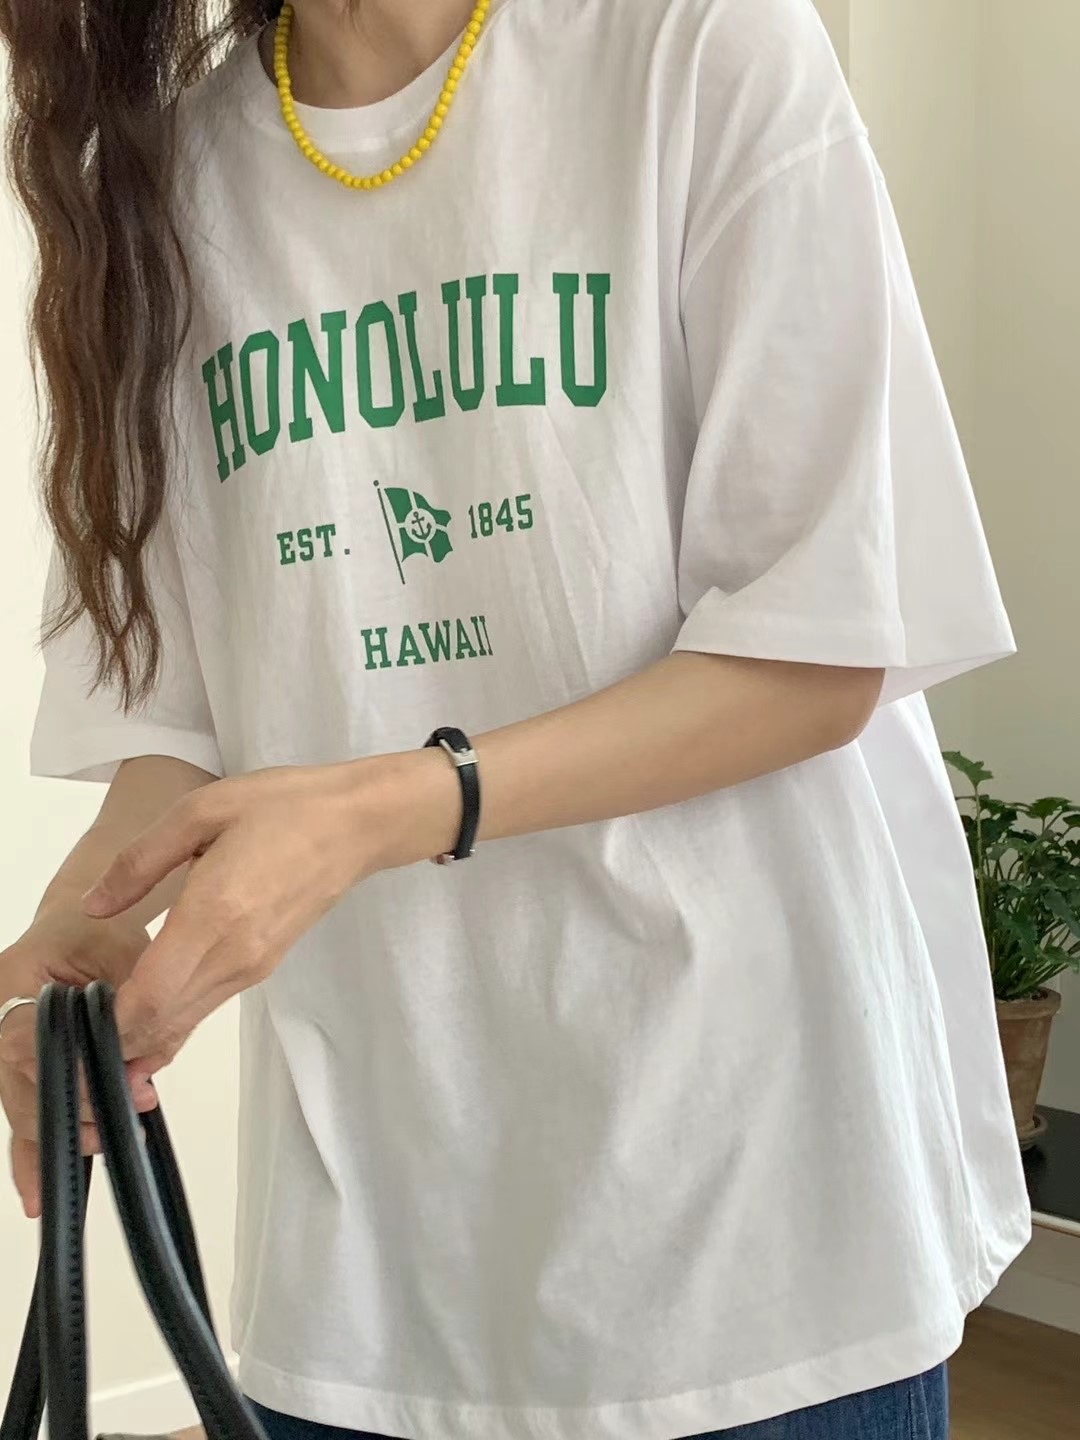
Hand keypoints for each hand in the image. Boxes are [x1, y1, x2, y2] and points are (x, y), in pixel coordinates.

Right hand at [0, 912, 156, 1217]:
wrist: (80, 923)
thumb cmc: (100, 931)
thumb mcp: (124, 951)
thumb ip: (133, 1007)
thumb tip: (143, 1072)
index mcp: (13, 980)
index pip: (29, 1041)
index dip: (71, 1072)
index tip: (117, 1087)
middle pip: (22, 1084)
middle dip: (73, 1111)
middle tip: (123, 1121)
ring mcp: (4, 1046)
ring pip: (21, 1106)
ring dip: (55, 1137)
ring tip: (79, 1168)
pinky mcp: (22, 1066)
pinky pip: (23, 1112)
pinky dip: (33, 1152)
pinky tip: (37, 1194)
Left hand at [82, 754, 457, 1069]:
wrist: (358, 824)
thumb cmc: (283, 806)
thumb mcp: (200, 810)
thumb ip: (139, 862)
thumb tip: (95, 906)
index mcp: (213, 914)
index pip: (149, 998)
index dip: (106, 1023)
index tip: (72, 1017)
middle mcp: (233, 954)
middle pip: (163, 1024)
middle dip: (116, 1040)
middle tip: (75, 1033)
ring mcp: (252, 967)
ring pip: (185, 1022)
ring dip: (141, 1034)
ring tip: (99, 1025)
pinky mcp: (263, 967)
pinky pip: (205, 1005)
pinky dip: (170, 1017)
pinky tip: (143, 1007)